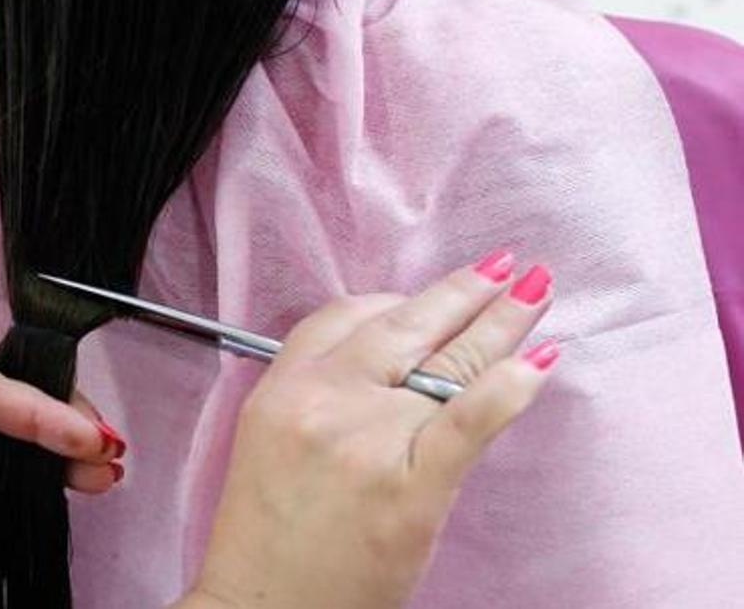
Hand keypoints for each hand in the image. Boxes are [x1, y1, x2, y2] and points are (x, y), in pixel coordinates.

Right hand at [180, 256, 555, 608]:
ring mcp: (369, 442)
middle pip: (404, 325)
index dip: (397, 298)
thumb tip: (388, 359)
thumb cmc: (267, 537)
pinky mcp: (410, 490)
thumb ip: (316, 392)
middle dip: (463, 290)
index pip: (345, 314)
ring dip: (501, 322)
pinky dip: (506, 390)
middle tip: (504, 267)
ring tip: (534, 294)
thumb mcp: (268, 440)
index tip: (428, 296)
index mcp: (282, 388)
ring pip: (446, 363)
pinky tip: (537, 363)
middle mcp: (323, 401)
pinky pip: (466, 423)